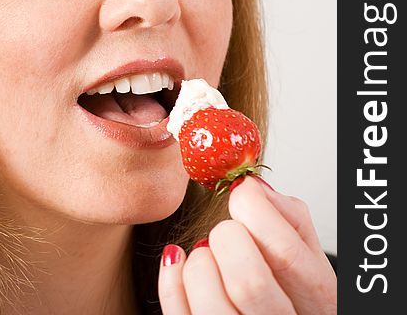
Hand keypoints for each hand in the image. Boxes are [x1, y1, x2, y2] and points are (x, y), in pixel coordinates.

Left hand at [158, 176, 335, 313]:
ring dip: (200, 263)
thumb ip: (288, 217)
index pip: (285, 253)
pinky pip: (177, 314)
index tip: (242, 192)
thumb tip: (251, 187)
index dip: (255, 210)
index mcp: (317, 299)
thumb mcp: (307, 254)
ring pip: (210, 302)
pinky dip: (172, 279)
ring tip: (209, 255)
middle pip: (248, 280)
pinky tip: (183, 264)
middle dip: (226, 237)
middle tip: (227, 230)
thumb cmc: (294, 291)